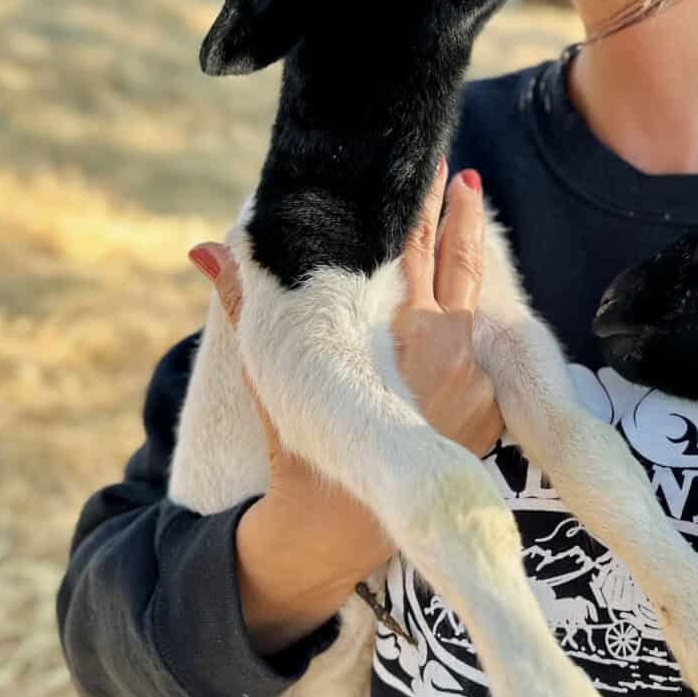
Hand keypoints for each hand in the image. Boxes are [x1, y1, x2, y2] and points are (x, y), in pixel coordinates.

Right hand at [187, 159, 502, 651]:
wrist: (339, 530)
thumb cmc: (303, 446)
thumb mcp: (279, 371)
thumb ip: (249, 304)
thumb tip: (206, 250)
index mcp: (405, 334)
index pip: (414, 250)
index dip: (419, 205)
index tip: (425, 166)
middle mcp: (451, 352)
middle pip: (458, 264)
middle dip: (456, 215)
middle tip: (455, 172)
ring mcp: (478, 383)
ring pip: (478, 301)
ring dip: (470, 255)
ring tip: (468, 203)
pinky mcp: (491, 412)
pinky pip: (489, 349)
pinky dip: (479, 314)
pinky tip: (473, 281)